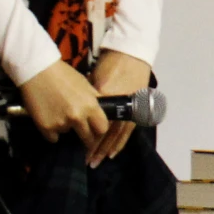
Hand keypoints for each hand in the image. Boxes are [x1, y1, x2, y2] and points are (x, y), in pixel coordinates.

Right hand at [16, 60, 112, 161]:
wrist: (37, 71)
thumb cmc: (63, 75)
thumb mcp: (86, 85)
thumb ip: (95, 101)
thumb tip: (103, 113)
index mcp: (90, 106)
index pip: (102, 128)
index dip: (99, 130)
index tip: (96, 132)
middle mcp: (77, 117)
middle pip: (87, 137)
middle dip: (86, 137)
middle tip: (81, 133)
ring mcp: (61, 124)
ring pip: (68, 133)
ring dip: (66, 128)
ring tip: (58, 113)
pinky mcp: (46, 128)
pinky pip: (53, 137)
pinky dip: (51, 131)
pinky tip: (48, 118)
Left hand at [86, 50, 150, 164]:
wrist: (133, 53)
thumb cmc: (111, 63)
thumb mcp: (94, 78)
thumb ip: (88, 96)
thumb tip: (77, 112)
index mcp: (107, 97)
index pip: (95, 122)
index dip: (87, 137)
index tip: (77, 148)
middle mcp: (119, 105)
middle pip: (107, 132)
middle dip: (96, 148)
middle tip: (86, 160)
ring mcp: (130, 108)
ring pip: (118, 134)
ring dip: (108, 149)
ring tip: (98, 161)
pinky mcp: (136, 109)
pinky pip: (128, 130)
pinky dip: (120, 142)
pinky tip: (113, 152)